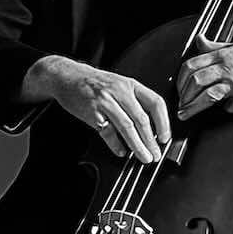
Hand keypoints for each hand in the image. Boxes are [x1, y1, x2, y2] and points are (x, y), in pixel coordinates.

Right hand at [24, 56, 170, 162]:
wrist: (66, 76)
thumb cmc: (95, 83)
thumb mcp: (118, 85)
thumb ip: (134, 102)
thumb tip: (150, 129)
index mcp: (130, 85)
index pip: (155, 103)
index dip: (163, 122)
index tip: (165, 137)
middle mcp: (119, 91)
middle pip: (141, 119)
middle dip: (151, 141)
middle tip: (155, 154)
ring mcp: (105, 101)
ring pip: (126, 127)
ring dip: (137, 145)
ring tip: (144, 157)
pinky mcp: (92, 112)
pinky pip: (107, 132)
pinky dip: (116, 144)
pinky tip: (122, 151)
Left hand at [176, 33, 232, 119]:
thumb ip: (215, 46)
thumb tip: (199, 41)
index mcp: (222, 54)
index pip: (192, 65)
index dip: (181, 80)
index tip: (179, 91)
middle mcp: (227, 66)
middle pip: (195, 80)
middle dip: (184, 96)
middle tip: (180, 107)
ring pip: (208, 94)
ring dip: (193, 107)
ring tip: (186, 114)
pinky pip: (231, 105)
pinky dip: (226, 109)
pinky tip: (228, 109)